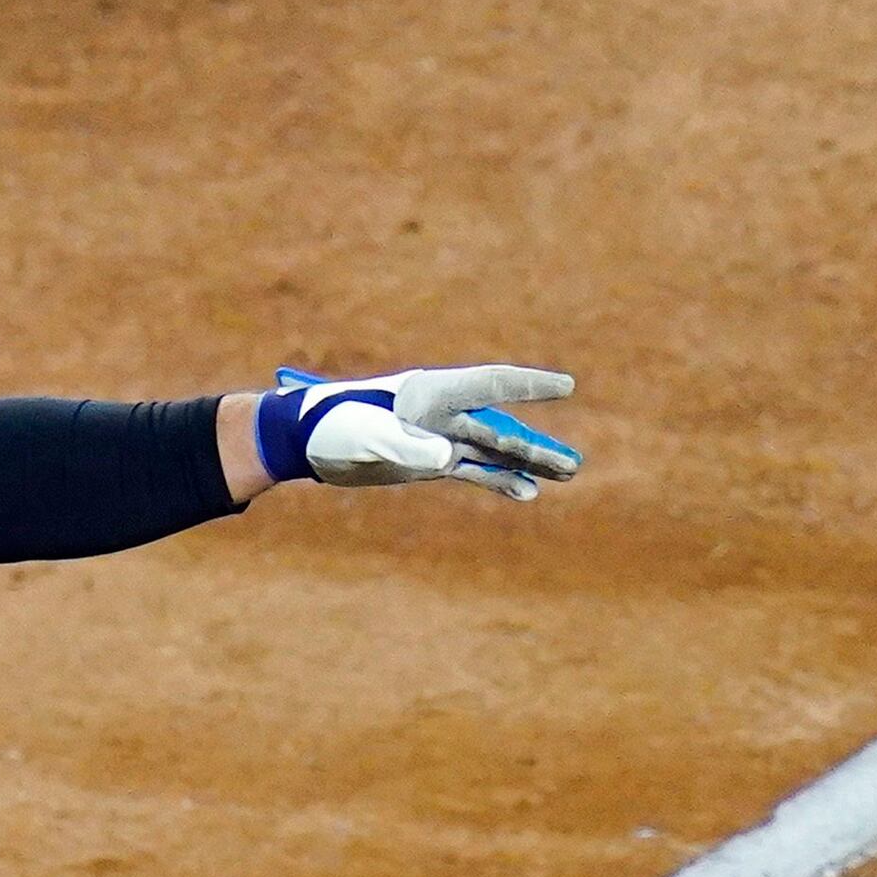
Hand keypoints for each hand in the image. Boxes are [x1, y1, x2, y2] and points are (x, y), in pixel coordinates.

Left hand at [257, 364, 579, 499]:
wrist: (303, 441)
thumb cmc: (331, 427)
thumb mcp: (366, 436)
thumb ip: (407, 444)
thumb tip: (448, 457)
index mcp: (430, 393)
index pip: (489, 384)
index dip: (528, 385)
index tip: (566, 386)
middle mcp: (441, 412)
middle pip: (499, 428)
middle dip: (536, 445)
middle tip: (573, 464)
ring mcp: (437, 436)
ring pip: (492, 451)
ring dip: (526, 464)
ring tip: (565, 474)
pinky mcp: (428, 460)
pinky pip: (473, 470)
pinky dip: (498, 481)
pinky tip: (525, 492)